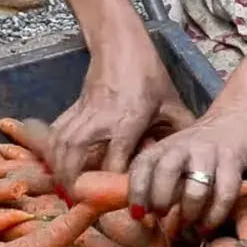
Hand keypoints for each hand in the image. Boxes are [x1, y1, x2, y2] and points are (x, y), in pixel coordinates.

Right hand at [47, 31, 194, 189]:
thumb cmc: (150, 76)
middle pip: (76, 153)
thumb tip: (195, 157)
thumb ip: (181, 131)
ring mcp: (83, 112)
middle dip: (72, 179)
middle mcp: (101, 118)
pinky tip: (53, 165)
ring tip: (62, 190)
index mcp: (128, 119)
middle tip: (75, 201)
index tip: (117, 198)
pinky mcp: (73, 106)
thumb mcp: (172, 104)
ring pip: (61, 143)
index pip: (116, 157)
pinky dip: (51, 150)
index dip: (114, 179)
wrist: (120, 46)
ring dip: (58, 168)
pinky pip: (57, 132)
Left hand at [127, 101, 246, 230]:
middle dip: (162, 201)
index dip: (137, 193)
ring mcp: (209, 154)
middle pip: (165, 174)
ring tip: (191, 226)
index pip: (142, 167)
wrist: (236, 119)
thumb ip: (158, 178)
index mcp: (163, 147)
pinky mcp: (233, 161)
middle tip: (165, 217)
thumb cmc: (199, 149)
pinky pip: (225, 193)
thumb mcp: (173, 155)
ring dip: (191, 213)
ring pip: (196, 188)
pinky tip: (209, 225)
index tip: (139, 215)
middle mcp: (183, 147)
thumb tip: (145, 215)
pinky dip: (216, 215)